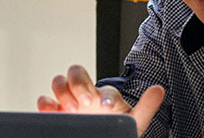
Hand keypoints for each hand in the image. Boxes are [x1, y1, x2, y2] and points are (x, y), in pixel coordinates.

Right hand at [36, 64, 163, 135]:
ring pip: (59, 82)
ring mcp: (68, 102)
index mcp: (104, 96)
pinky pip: (44, 101)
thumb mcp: (133, 121)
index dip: (104, 95)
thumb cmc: (116, 130)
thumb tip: (159, 89)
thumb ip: (146, 107)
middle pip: (76, 73)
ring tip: (72, 111)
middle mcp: (85, 95)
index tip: (106, 107)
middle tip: (85, 103)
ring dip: (63, 92)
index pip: (103, 87)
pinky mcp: (54, 112)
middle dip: (79, 85)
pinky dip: (45, 103)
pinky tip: (52, 112)